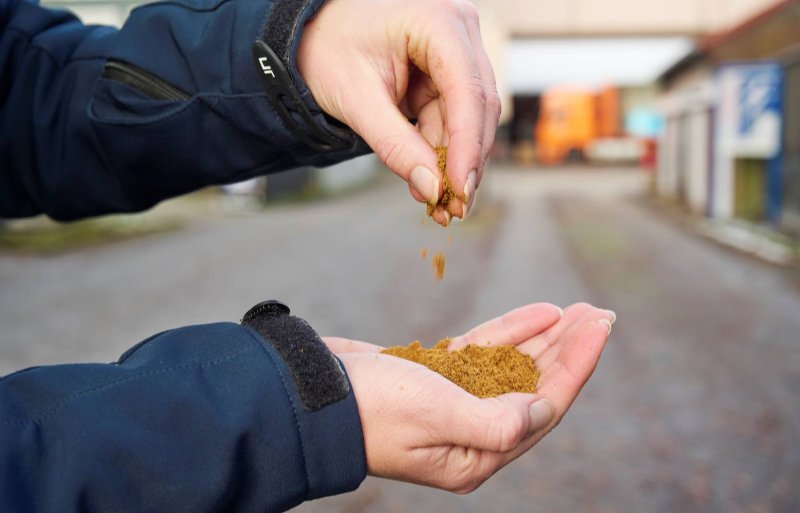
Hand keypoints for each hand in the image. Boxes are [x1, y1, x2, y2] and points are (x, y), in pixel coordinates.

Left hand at [297, 0, 498, 224]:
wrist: (310, 33)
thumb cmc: (326, 50)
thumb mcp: (356, 100)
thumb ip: (396, 146)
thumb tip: (432, 189)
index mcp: (436, 20)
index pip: (466, 90)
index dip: (467, 146)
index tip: (461, 190)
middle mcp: (458, 28)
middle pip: (478, 104)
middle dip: (465, 160)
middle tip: (454, 208)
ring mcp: (458, 47)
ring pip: (470, 115)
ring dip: (455, 161)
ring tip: (439, 204)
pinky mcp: (449, 69)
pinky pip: (455, 116)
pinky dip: (443, 150)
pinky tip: (431, 181)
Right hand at [323, 302, 614, 491]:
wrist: (310, 392)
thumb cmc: (369, 408)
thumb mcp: (436, 416)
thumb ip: (497, 420)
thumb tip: (544, 410)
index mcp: (476, 455)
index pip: (543, 406)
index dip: (576, 365)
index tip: (599, 328)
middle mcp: (471, 434)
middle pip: (535, 386)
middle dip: (567, 349)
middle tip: (597, 314)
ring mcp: (454, 405)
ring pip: (514, 368)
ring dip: (544, 338)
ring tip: (575, 309)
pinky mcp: (437, 378)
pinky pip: (485, 354)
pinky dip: (509, 332)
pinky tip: (536, 313)